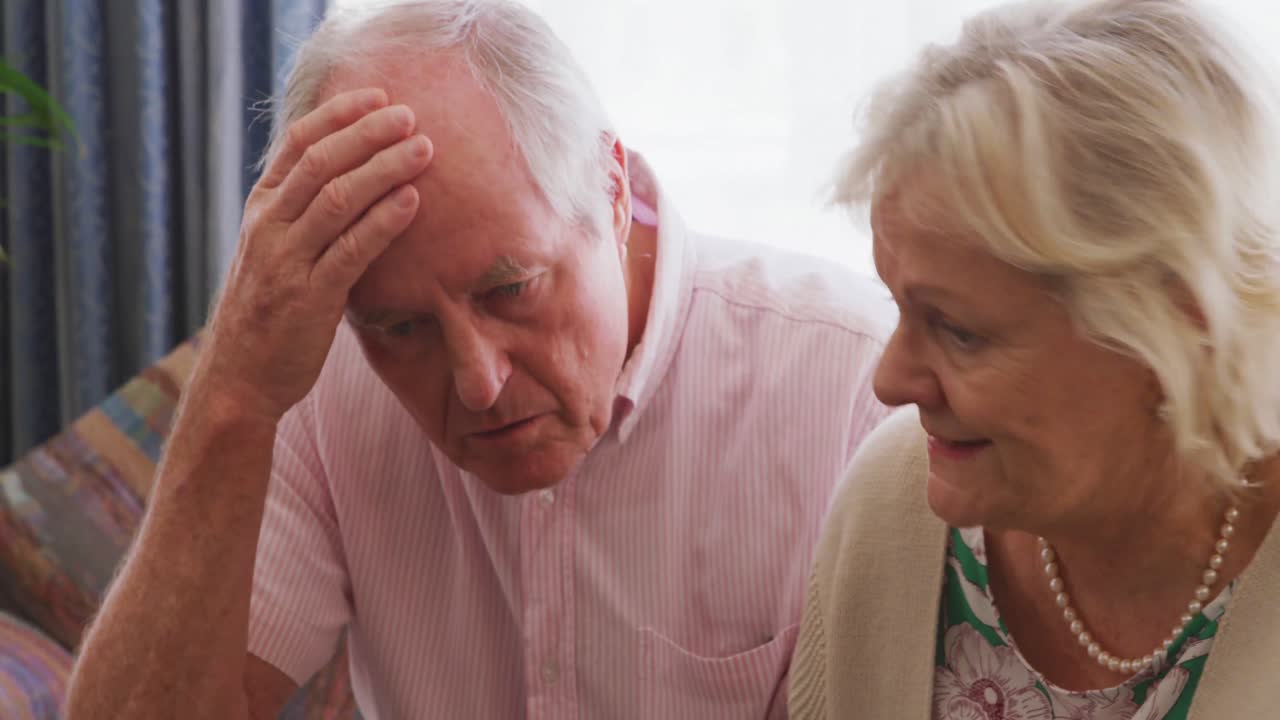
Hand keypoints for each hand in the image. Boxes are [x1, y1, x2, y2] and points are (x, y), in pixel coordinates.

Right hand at [198, 88, 431, 421]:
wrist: (239, 379)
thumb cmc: (266, 314)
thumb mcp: (272, 254)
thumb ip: (301, 217)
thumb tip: (348, 179)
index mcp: (260, 211)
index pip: (297, 146)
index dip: (338, 116)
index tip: (376, 96)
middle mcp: (268, 229)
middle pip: (321, 163)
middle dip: (368, 133)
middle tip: (410, 114)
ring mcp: (287, 262)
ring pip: (337, 199)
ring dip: (384, 168)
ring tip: (423, 148)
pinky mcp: (310, 298)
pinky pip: (351, 250)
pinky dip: (383, 222)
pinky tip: (412, 202)